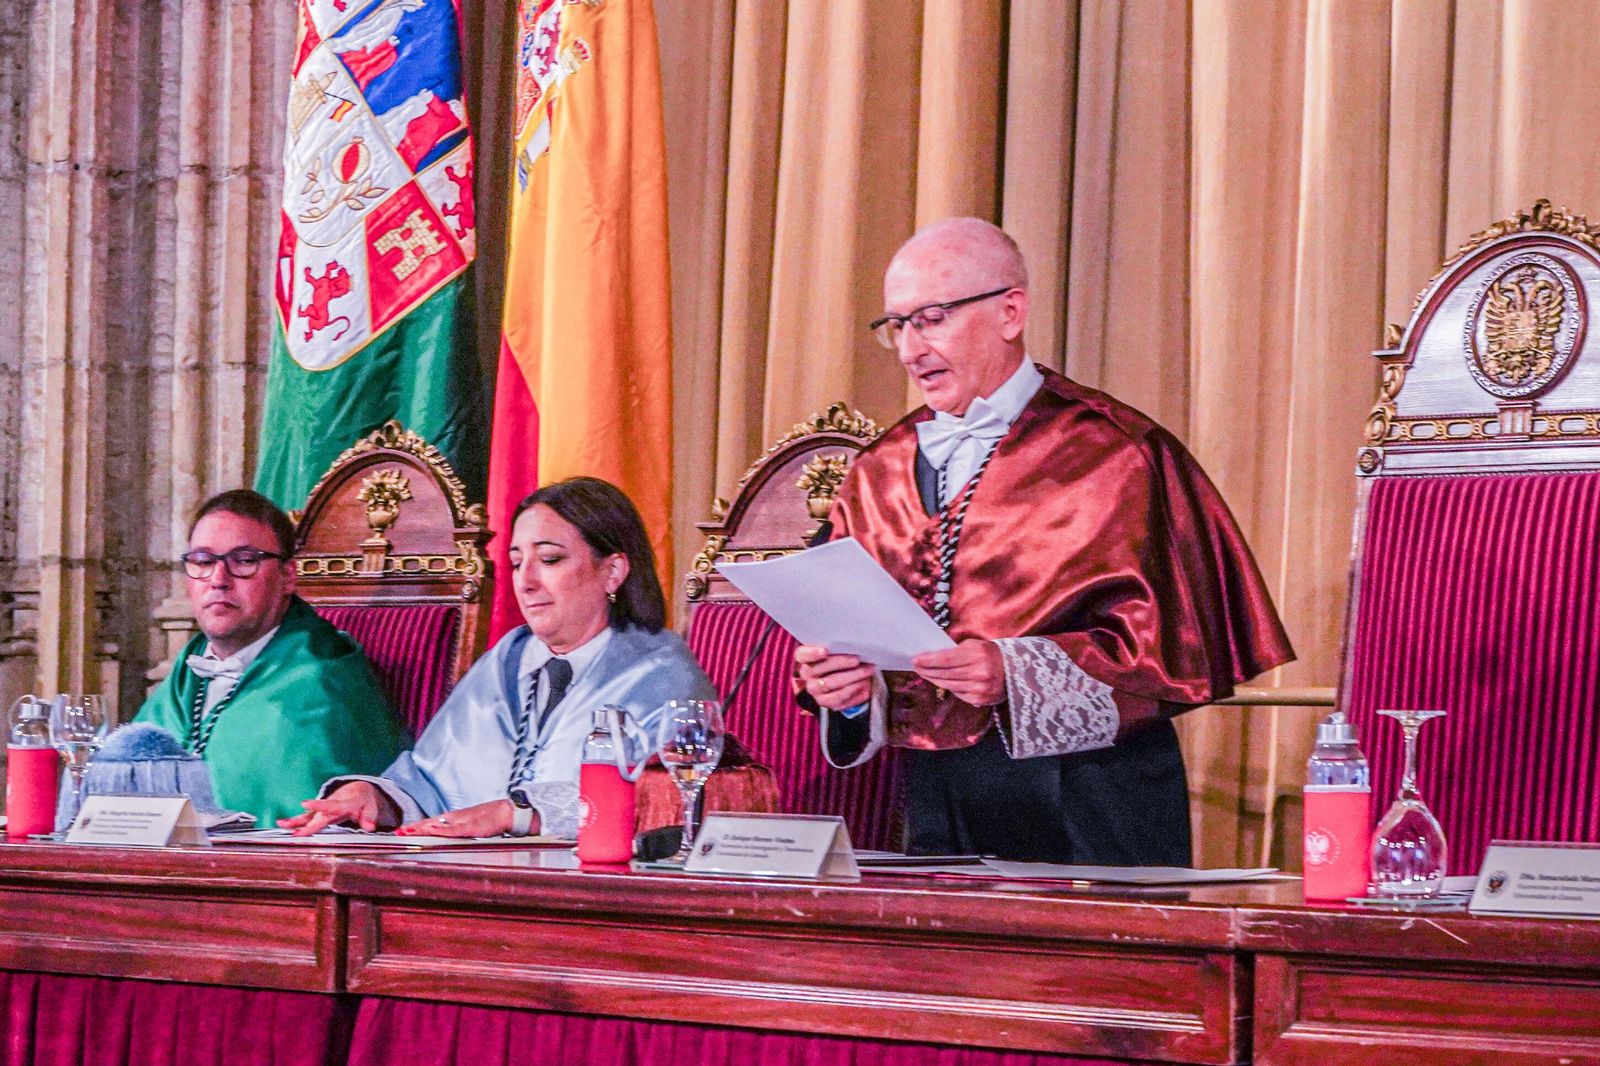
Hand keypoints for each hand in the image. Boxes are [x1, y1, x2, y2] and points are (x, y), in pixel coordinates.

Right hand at [278, 781, 397, 834]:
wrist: (357, 789)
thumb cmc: (364, 800)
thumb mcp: (372, 807)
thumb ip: (370, 817)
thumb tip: (370, 827)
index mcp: (346, 802)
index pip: (333, 805)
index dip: (320, 805)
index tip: (305, 803)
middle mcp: (332, 804)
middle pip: (318, 815)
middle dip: (307, 823)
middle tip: (295, 831)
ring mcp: (324, 809)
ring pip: (309, 816)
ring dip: (295, 821)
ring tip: (281, 824)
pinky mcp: (320, 813)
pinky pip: (307, 818)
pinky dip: (295, 822)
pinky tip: (281, 824)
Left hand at [397, 798, 517, 837]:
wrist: (505, 812)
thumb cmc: (489, 820)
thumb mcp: (469, 827)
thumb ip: (456, 831)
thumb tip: (442, 836)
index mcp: (453, 819)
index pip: (430, 823)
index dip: (415, 827)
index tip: (400, 831)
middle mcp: (454, 819)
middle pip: (429, 823)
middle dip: (413, 828)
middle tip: (397, 832)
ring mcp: (461, 822)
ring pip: (437, 825)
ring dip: (422, 828)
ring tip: (408, 831)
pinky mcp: (470, 827)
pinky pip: (453, 830)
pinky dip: (441, 830)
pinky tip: (432, 831)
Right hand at [795, 644, 874, 709]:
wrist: (843, 676)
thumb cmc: (839, 657)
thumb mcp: (836, 648)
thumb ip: (838, 645)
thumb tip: (852, 643)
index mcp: (804, 657)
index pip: (803, 654)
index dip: (812, 653)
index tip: (825, 650)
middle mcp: (806, 674)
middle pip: (819, 669)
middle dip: (841, 663)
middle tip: (857, 659)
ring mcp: (814, 690)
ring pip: (829, 684)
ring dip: (851, 676)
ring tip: (867, 670)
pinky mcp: (825, 702)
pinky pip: (838, 698)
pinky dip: (853, 690)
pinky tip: (864, 682)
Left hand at [912, 639, 1005, 706]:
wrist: (1015, 670)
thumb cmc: (991, 654)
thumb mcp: (975, 645)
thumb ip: (955, 650)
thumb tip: (932, 656)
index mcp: (977, 654)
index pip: (945, 659)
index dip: (928, 660)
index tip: (914, 659)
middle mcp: (978, 673)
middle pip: (944, 674)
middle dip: (927, 670)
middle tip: (916, 666)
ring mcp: (979, 688)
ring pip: (948, 685)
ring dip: (934, 679)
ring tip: (925, 674)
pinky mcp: (980, 699)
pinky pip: (958, 693)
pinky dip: (949, 687)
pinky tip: (943, 682)